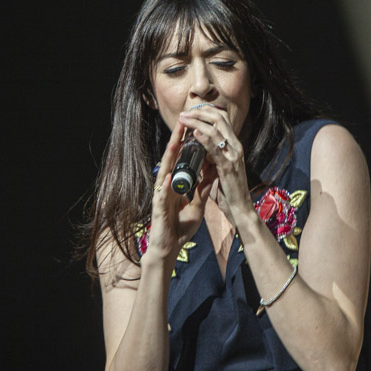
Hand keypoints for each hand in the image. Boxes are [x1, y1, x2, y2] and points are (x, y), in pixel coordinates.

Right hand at [147, 120, 215, 270]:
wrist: (168, 248)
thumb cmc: (179, 228)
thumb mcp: (197, 206)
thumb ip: (203, 190)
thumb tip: (213, 173)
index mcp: (176, 184)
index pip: (182, 160)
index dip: (188, 145)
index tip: (196, 128)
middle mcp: (167, 185)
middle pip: (173, 159)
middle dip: (178, 141)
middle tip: (185, 121)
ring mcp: (161, 194)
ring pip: (165, 170)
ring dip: (170, 155)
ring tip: (176, 138)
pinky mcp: (157, 207)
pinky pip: (162, 192)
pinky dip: (166, 183)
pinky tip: (169, 173)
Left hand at [178, 106, 253, 222]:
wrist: (239, 208)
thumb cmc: (228, 191)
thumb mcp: (218, 169)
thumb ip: (210, 159)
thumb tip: (198, 151)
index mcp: (234, 146)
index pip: (222, 119)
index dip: (206, 111)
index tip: (190, 112)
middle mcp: (236, 147)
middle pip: (219, 118)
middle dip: (199, 112)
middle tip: (184, 113)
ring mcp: (233, 155)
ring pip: (216, 129)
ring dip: (197, 122)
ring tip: (184, 119)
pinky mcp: (228, 166)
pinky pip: (215, 148)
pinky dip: (204, 138)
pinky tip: (194, 133)